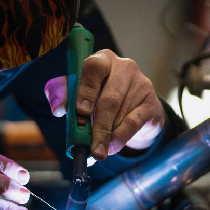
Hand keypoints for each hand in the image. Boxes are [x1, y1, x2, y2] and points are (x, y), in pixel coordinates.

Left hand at [44, 49, 164, 159]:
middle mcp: (124, 66)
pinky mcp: (152, 102)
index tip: (81, 111)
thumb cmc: (101, 98)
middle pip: (109, 98)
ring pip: (120, 113)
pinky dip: (121, 137)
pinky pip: (134, 122)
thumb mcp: (80, 93)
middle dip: (98, 126)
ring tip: (99, 150)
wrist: (135, 110)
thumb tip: (58, 108)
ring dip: (108, 135)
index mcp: (103, 60)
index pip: (94, 67)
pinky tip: (113, 147)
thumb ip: (65, 96)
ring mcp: (141, 83)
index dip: (86, 89)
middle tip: (91, 147)